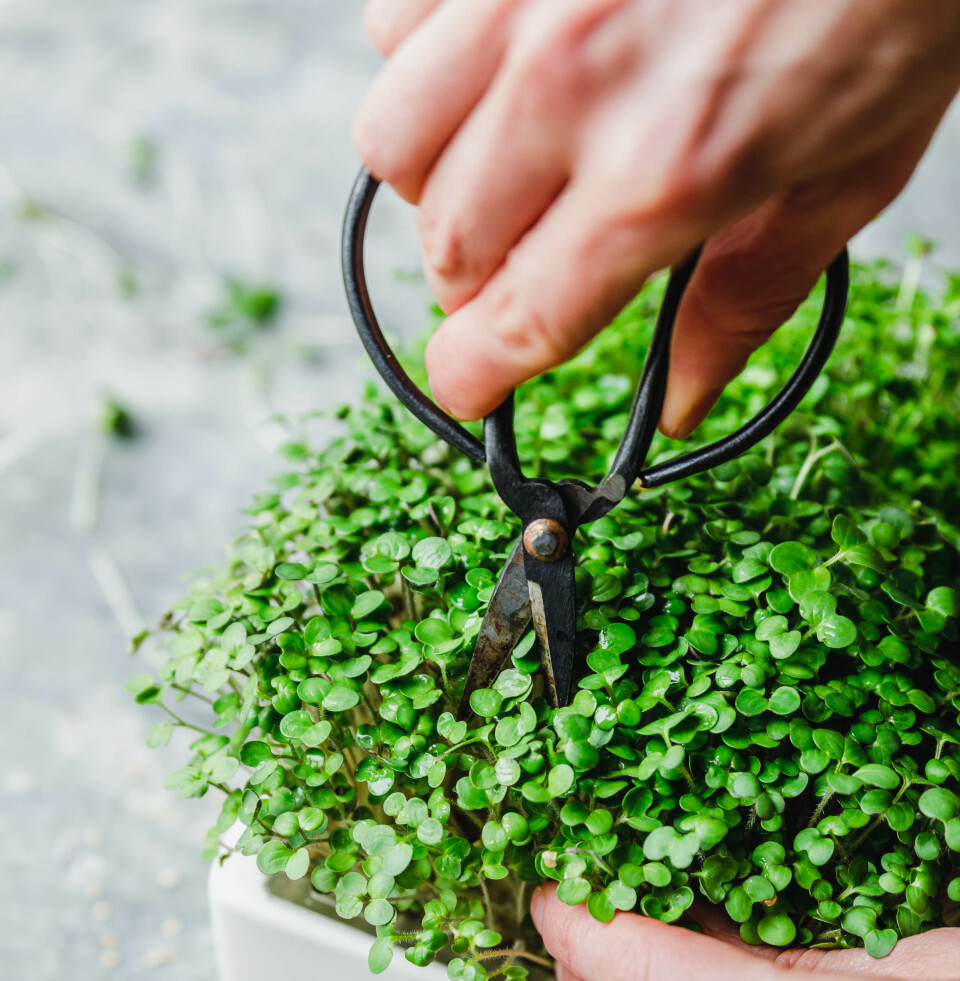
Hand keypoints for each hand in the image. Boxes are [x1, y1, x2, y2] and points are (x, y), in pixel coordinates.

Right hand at [354, 0, 959, 429]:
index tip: (471, 388)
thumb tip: (684, 395)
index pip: (520, 317)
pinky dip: (425, 67)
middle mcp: (572, 81)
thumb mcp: (854, 169)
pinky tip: (493, 73)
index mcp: (665, 170)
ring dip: (434, 185)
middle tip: (515, 282)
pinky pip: (395, 24)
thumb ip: (750, 291)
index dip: (479, 373)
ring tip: (494, 179)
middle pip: (446, 242)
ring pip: (393, 139)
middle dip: (471, 289)